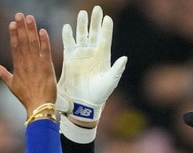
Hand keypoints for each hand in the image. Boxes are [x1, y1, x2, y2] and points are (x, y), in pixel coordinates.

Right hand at [0, 12, 57, 117]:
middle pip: (23, 42)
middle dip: (21, 27)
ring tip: (29, 18)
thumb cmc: (26, 96)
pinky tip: (42, 31)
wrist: (39, 105)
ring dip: (31, 30)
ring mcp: (37, 64)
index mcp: (18, 66)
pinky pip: (46, 51)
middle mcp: (26, 63)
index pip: (15, 47)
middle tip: (19, 15)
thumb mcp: (11, 85)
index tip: (12, 23)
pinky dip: (44, 41)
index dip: (13, 34)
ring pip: (33, 44)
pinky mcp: (47, 67)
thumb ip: (2, 73)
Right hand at [56, 5, 127, 124]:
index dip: (106, 28)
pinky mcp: (70, 60)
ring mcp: (81, 55)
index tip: (107, 17)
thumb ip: (117, 70)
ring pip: (81, 36)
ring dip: (82, 25)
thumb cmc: (99, 95)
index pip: (105, 38)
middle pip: (94, 33)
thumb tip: (124, 58)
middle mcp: (92, 53)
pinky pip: (68, 44)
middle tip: (96, 8)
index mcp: (103, 57)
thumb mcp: (110, 82)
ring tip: (83, 13)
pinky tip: (67, 27)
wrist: (84, 104)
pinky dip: (68, 36)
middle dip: (95, 21)